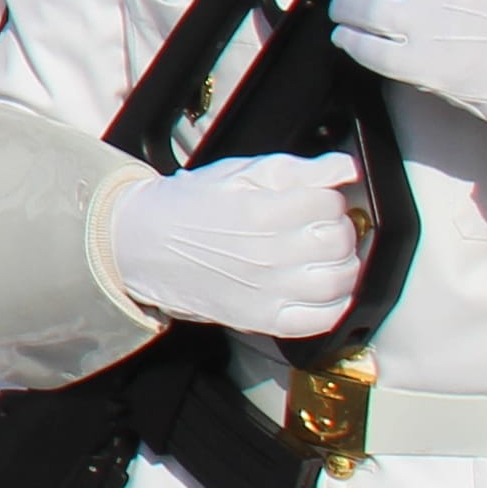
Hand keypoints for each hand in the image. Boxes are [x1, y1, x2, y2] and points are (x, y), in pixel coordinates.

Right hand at [103, 153, 368, 338]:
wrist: (143, 244)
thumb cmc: (188, 207)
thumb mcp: (238, 173)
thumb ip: (296, 169)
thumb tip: (343, 167)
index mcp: (261, 212)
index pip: (330, 203)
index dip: (326, 196)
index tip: (314, 198)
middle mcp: (267, 255)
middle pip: (339, 241)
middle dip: (337, 226)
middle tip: (319, 224)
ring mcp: (267, 291)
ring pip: (338, 280)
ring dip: (342, 263)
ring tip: (323, 254)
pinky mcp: (263, 318)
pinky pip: (320, 319)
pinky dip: (334, 304)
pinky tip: (323, 287)